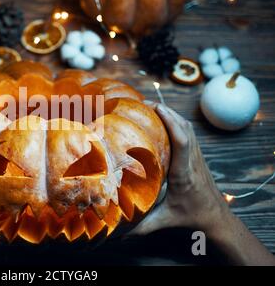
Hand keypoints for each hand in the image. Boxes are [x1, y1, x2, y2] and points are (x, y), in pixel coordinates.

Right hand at [131, 102, 274, 264]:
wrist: (217, 217)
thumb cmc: (192, 216)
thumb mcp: (166, 220)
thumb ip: (142, 226)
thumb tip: (118, 231)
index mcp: (184, 173)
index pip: (183, 142)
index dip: (171, 123)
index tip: (156, 110)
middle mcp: (192, 160)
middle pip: (186, 128)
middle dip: (167, 112)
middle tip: (146, 104)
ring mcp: (197, 156)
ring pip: (189, 127)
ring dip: (173, 114)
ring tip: (152, 108)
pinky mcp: (197, 156)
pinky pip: (189, 133)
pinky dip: (177, 122)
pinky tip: (164, 121)